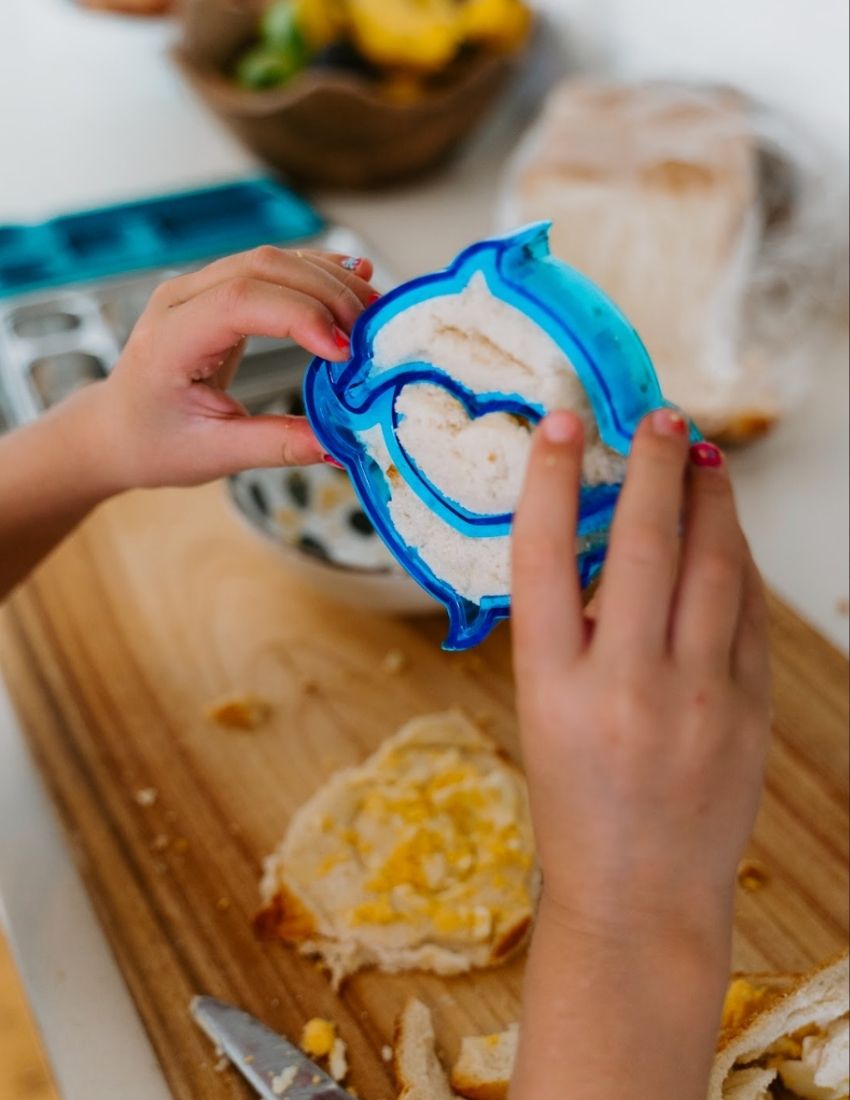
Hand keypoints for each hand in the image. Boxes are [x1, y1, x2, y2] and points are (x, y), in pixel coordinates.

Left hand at [91, 246, 376, 490]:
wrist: (118, 429)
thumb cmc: (155, 443)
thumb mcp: (216, 455)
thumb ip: (278, 445)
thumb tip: (340, 444)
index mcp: (170, 338)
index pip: (240, 302)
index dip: (300, 317)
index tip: (343, 354)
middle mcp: (181, 299)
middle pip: (263, 268)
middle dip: (326, 293)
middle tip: (373, 331)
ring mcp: (198, 288)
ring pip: (272, 260)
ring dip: (327, 280)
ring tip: (374, 310)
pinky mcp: (219, 291)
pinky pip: (271, 268)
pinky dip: (315, 273)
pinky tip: (352, 279)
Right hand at [509, 408, 770, 1099]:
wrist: (638, 895)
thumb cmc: (575, 804)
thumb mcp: (544, 713)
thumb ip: (571, 633)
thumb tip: (608, 545)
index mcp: (551, 685)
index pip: (541, 555)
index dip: (549, 478)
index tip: (560, 423)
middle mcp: (624, 684)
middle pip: (643, 542)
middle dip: (652, 464)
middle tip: (656, 416)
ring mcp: (697, 698)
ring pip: (715, 565)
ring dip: (710, 500)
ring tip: (702, 460)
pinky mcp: (749, 711)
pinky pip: (751, 612)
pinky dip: (740, 561)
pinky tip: (729, 534)